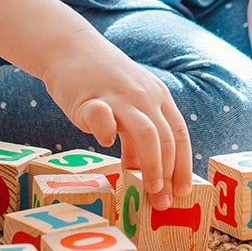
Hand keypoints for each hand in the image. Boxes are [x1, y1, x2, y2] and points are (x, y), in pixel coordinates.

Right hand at [41, 34, 193, 208]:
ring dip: (151, 165)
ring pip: (147, 133)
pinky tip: (105, 144)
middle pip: (166, 139)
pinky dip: (106, 133)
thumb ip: (136, 137)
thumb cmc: (99, 82)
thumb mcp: (127, 106)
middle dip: (167, 174)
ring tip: (148, 189)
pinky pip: (103, 117)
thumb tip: (145, 175)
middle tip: (162, 202)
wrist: (68, 48)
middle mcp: (144, 96)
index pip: (179, 135)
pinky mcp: (91, 97)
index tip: (182, 192)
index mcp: (158, 97)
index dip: (183, 166)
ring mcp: (119, 95)